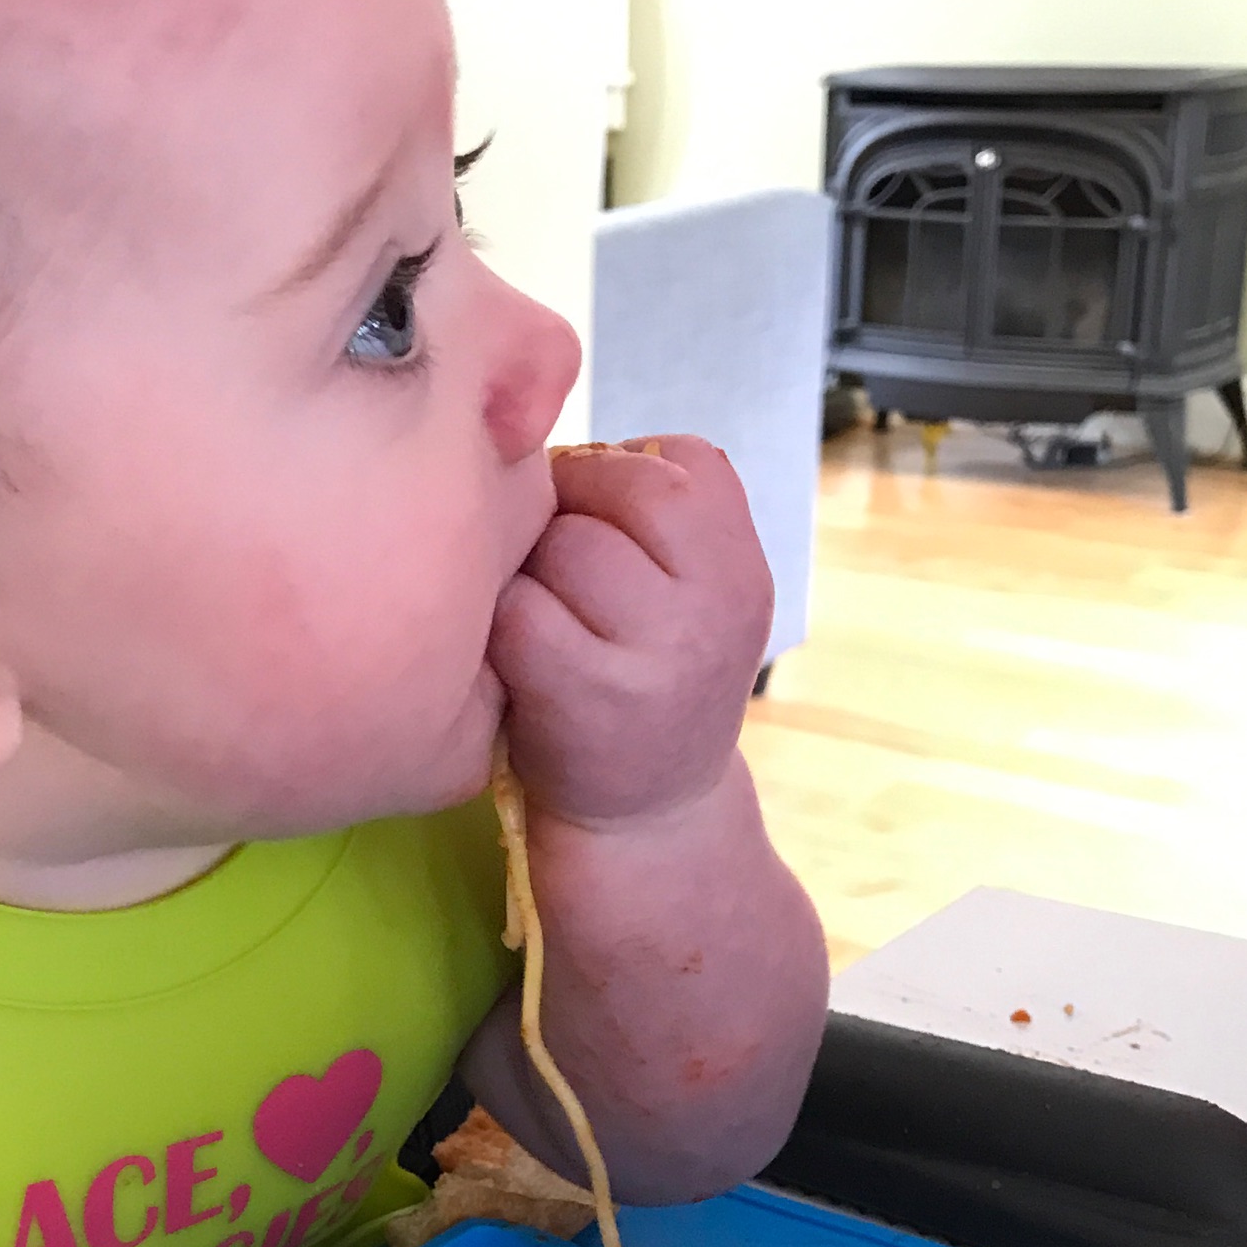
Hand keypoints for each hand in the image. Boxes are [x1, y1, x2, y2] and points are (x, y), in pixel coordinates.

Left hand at [488, 435, 772, 827]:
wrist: (645, 825)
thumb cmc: (642, 687)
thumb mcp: (690, 601)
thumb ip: (654, 521)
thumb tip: (542, 422)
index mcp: (744, 570)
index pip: (682, 461)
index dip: (621, 479)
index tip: (607, 532)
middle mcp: (717, 605)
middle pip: (615, 488)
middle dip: (569, 514)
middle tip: (562, 579)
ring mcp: (657, 652)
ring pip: (561, 543)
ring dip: (530, 571)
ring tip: (544, 620)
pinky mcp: (585, 694)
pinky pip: (517, 609)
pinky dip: (502, 628)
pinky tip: (519, 662)